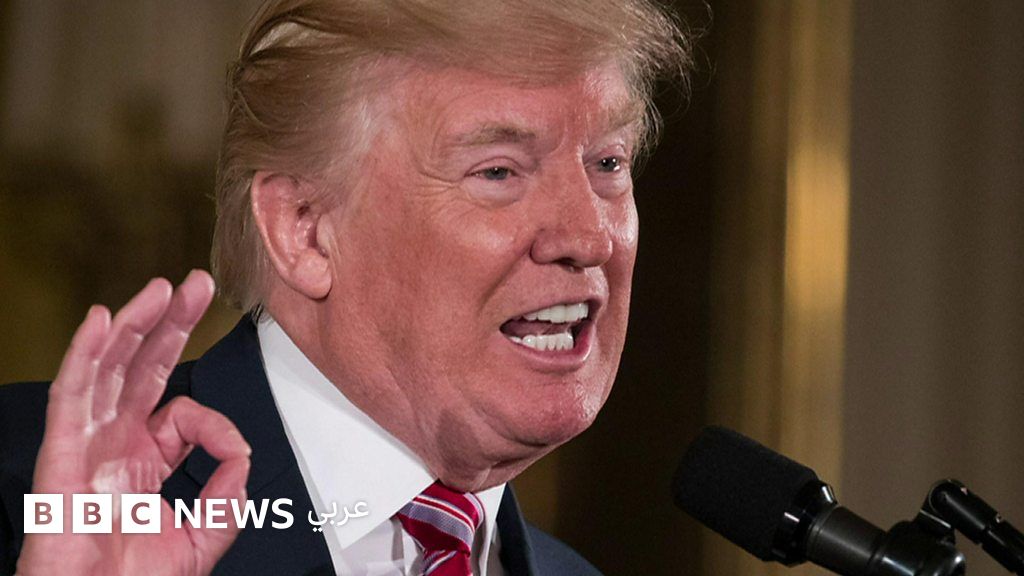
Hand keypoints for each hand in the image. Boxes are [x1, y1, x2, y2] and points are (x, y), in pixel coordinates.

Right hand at [16, 270, 250, 575]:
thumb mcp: (204, 535)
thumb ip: (229, 491)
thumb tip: (242, 452)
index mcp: (143, 460)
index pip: (179, 410)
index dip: (212, 418)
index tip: (235, 446)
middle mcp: (114, 444)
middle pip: (142, 368)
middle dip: (170, 323)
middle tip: (195, 284)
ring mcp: (87, 445)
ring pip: (109, 369)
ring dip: (134, 324)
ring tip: (161, 288)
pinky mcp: (62, 455)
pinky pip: (71, 396)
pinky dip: (84, 355)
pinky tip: (102, 321)